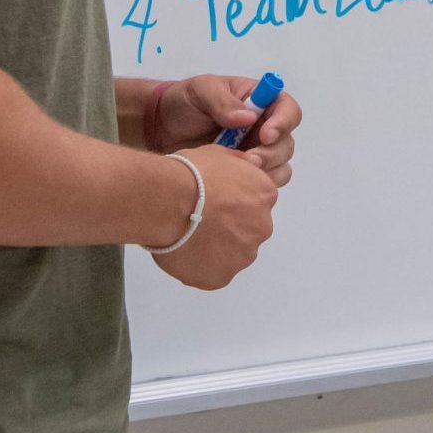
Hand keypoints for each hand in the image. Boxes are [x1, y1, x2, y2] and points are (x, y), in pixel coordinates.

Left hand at [145, 74, 300, 187]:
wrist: (162, 129)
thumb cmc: (185, 102)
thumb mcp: (201, 90)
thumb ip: (222, 101)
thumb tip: (248, 117)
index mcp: (260, 102)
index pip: (288, 110)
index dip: (283, 123)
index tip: (265, 135)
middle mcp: (264, 127)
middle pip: (286, 144)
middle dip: (271, 154)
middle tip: (248, 159)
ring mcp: (255, 152)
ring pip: (280, 167)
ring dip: (265, 173)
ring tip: (237, 173)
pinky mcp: (245, 173)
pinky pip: (262, 184)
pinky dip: (253, 186)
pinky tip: (231, 183)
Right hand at [149, 144, 277, 290]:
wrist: (168, 202)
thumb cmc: (191, 174)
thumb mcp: (220, 154)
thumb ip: (240, 164)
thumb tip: (250, 165)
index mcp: (264, 195)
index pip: (256, 202)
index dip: (233, 203)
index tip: (215, 202)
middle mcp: (262, 227)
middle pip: (248, 230)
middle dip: (228, 227)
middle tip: (200, 221)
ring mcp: (243, 256)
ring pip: (232, 254)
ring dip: (216, 248)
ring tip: (188, 237)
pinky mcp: (221, 277)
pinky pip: (213, 273)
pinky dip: (200, 267)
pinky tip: (184, 252)